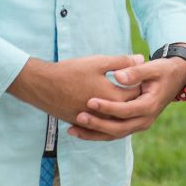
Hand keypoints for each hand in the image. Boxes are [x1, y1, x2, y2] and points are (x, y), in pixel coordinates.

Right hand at [10, 55, 143, 128]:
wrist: (42, 86)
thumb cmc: (71, 71)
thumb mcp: (98, 62)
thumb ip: (121, 62)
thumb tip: (140, 59)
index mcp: (112, 98)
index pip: (135, 94)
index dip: (140, 84)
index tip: (142, 76)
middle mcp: (104, 115)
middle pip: (126, 109)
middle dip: (132, 98)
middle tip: (136, 86)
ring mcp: (92, 122)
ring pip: (113, 121)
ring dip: (119, 111)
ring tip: (120, 97)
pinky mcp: (81, 124)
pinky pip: (98, 127)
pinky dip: (104, 120)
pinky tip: (106, 112)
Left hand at [67, 56, 185, 141]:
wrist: (175, 78)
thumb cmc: (163, 70)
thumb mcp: (153, 68)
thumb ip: (135, 71)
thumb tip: (118, 76)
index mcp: (149, 106)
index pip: (125, 110)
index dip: (107, 107)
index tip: (90, 101)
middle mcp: (145, 120)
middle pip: (118, 128)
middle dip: (97, 125)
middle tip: (78, 117)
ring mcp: (139, 125)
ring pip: (114, 134)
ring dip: (93, 134)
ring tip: (72, 130)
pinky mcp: (132, 125)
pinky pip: (113, 133)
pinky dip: (97, 133)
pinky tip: (80, 130)